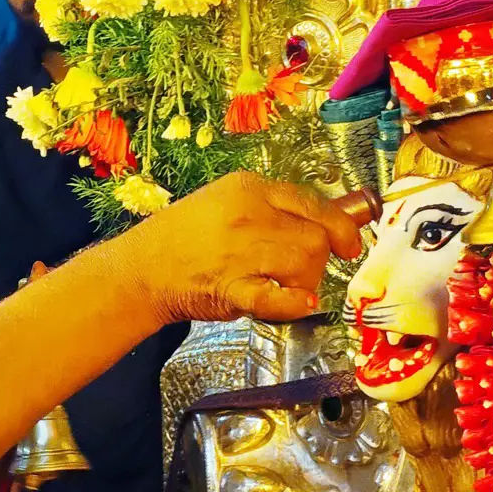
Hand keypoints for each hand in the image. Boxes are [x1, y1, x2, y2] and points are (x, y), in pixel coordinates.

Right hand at [123, 172, 365, 322]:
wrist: (142, 268)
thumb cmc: (182, 237)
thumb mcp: (224, 201)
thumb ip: (268, 207)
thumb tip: (318, 222)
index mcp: (248, 188)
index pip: (311, 202)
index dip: (341, 225)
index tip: (350, 243)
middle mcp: (248, 214)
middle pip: (315, 235)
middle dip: (321, 258)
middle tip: (306, 271)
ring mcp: (240, 251)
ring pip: (304, 262)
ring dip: (306, 280)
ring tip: (288, 287)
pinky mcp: (232, 286)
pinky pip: (277, 296)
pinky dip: (295, 302)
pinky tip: (301, 303)